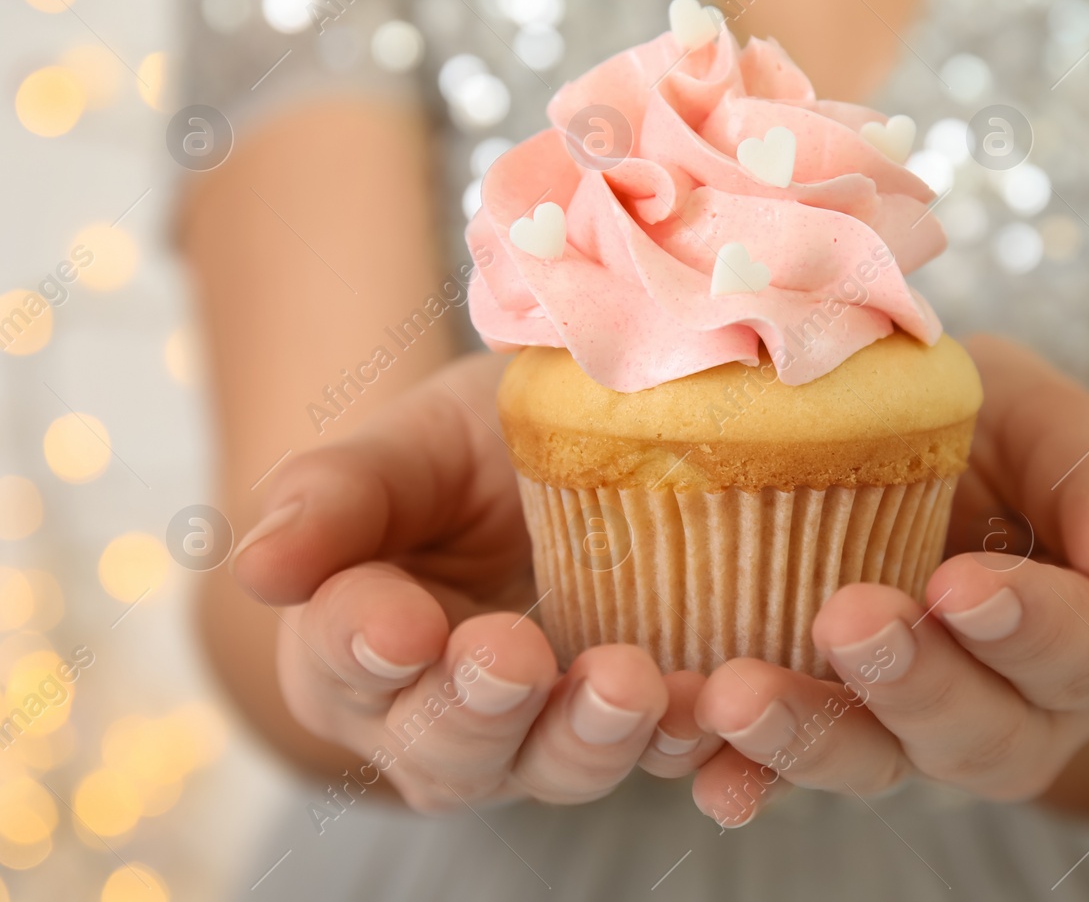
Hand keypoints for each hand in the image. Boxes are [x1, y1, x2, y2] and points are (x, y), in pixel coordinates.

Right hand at [231, 354, 722, 810]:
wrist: (572, 451)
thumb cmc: (466, 449)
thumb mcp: (407, 445)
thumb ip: (334, 496)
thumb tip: (256, 564)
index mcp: (352, 647)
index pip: (344, 658)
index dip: (365, 645)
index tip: (398, 624)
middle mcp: (436, 718)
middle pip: (445, 747)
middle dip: (478, 708)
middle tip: (511, 655)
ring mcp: (538, 735)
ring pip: (551, 769)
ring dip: (587, 738)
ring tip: (625, 686)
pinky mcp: (632, 728)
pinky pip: (657, 755)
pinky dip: (682, 742)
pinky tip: (705, 709)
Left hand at [690, 334, 1088, 825]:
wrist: (920, 454)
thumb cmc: (1000, 434)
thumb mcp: (1052, 426)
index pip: (1083, 648)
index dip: (1030, 624)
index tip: (964, 584)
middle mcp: (1019, 711)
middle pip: (983, 733)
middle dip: (917, 684)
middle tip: (853, 620)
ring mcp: (919, 735)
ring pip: (882, 764)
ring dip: (814, 738)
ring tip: (741, 695)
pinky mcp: (832, 732)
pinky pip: (789, 773)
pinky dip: (749, 777)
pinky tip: (711, 777)